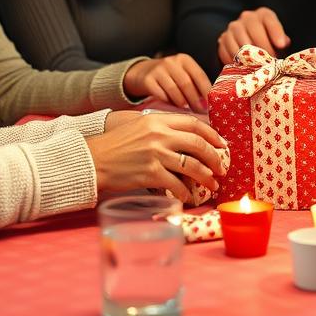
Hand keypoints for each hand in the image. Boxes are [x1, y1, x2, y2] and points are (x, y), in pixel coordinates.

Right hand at [88, 113, 227, 200]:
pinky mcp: (150, 174)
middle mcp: (159, 135)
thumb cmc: (117, 145)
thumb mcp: (140, 127)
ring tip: (213, 185)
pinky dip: (185, 192)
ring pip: (192, 166)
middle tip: (221, 168)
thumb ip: (163, 128)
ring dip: (206, 178)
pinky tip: (188, 196)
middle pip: (198, 144)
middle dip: (215, 158)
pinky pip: (176, 185)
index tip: (222, 145)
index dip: (212, 134)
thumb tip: (189, 139)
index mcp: (158, 120)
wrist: (94, 160)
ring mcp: (156, 155)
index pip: (194, 124)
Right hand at [123, 54, 211, 111]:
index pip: (200, 75)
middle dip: (195, 101)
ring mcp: (158, 70)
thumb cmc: (168, 77)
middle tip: (200, 113)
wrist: (141, 73)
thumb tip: (208, 103)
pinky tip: (171, 108)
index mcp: (184, 60)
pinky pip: (161, 95)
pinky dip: (168, 103)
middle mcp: (172, 62)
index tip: (212, 105)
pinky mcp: (147, 80)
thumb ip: (194, 83)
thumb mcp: (181, 73)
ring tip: (186, 111)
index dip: (206, 91)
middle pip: (187, 84)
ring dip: (182, 104)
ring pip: (175, 91)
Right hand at [217, 7, 288, 66]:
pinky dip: (235, 62)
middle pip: (255, 31)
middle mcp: (247, 17)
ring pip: (240, 43)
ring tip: (257, 68)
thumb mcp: (277, 38)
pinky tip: (243, 68)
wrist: (248, 39)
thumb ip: (281, 41)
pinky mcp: (222, 39)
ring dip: (249, 58)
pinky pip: (227, 52)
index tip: (281, 45)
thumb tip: (284, 43)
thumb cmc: (268, 40)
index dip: (276, 33)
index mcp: (264, 14)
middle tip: (270, 63)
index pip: (270, 21)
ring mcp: (233, 27)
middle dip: (264, 49)